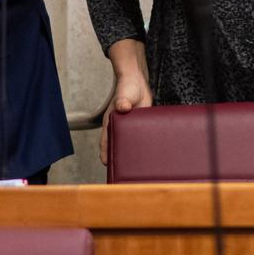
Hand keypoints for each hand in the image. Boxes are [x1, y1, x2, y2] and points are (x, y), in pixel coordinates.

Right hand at [100, 39, 152, 165]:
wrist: (137, 82)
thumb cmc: (127, 87)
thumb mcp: (125, 94)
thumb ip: (123, 101)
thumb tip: (123, 107)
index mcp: (111, 122)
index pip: (105, 141)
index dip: (105, 153)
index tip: (106, 165)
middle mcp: (118, 127)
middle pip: (116, 146)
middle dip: (118, 158)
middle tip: (123, 172)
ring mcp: (128, 128)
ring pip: (128, 144)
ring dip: (131, 154)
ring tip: (137, 167)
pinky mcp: (138, 126)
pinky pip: (139, 139)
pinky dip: (141, 146)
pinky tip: (148, 154)